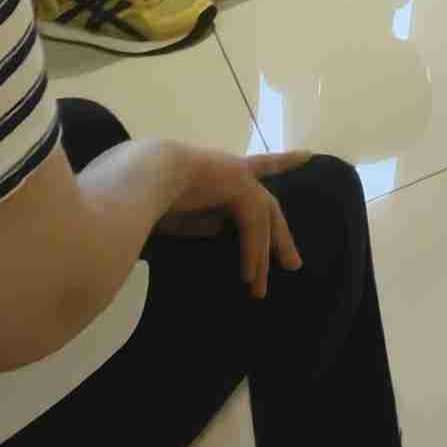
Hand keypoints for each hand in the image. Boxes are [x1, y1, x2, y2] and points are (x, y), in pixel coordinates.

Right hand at [151, 146, 309, 297]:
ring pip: (262, 218)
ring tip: (258, 291)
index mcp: (213, 170)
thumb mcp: (173, 211)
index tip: (309, 155)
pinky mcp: (240, 185)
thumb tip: (220, 229)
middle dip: (280, 235)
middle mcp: (231, 167)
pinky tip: (248, 276)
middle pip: (266, 204)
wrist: (137, 173)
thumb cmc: (138, 189)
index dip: (282, 161)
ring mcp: (237, 173)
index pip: (255, 165)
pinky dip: (251, 251)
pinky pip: (252, 225)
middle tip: (292, 264)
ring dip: (263, 255)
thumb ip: (198, 219)